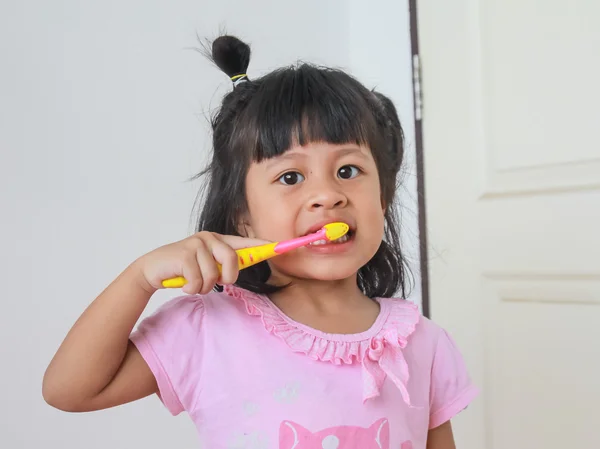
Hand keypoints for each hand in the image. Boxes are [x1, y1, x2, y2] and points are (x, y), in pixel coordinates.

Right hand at [135, 232, 269, 294]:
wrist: (152, 271)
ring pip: (214, 274)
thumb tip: (240, 272)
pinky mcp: (184, 253)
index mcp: (218, 240)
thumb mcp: (206, 267)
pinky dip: (192, 289)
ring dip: (203, 286)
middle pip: (233, 259)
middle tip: (216, 282)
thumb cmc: (183, 270)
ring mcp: (196, 244)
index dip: (263, 246)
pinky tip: (184, 284)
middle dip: (227, 277)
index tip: (281, 248)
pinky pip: (198, 280)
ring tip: (193, 283)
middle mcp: (208, 238)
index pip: (245, 243)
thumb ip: (223, 266)